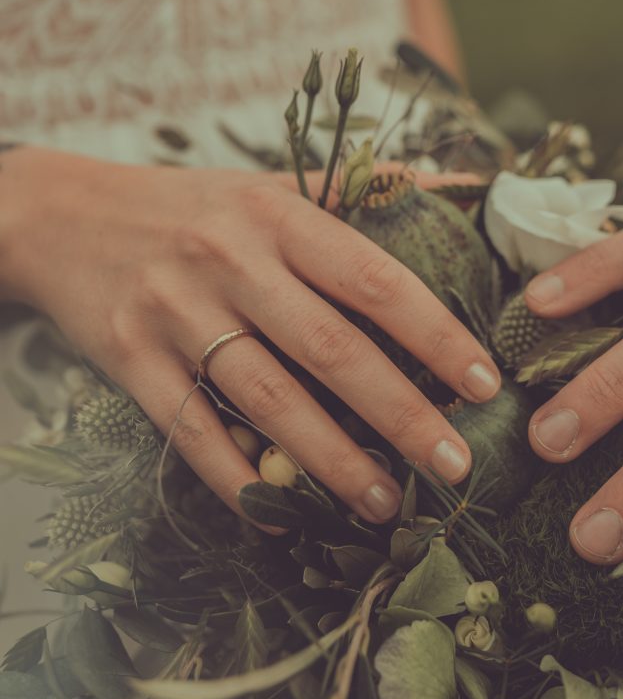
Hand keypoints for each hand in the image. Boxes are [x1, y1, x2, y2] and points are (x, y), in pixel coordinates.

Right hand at [0, 148, 500, 522]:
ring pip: (268, 401)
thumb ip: (358, 190)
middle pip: (332, 351)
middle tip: (455, 465)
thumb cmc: (188, 207)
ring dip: (334, 463)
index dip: (437, 335)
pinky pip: (193, 433)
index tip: (486, 382)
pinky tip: (283, 516)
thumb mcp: (267, 183)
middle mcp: (231, 261)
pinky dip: (239, 482)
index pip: (376, 279)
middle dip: (403, 415)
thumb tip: (453, 182)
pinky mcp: (129, 360)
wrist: (60, 215)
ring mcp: (176, 312)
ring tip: (387, 504)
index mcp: (278, 216)